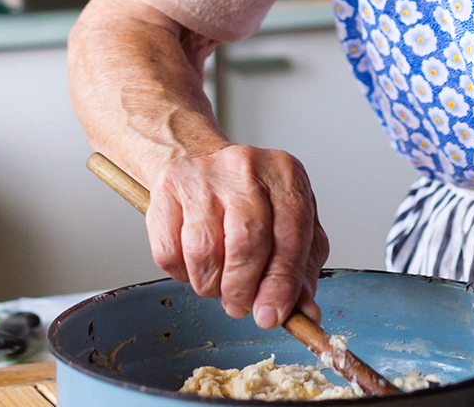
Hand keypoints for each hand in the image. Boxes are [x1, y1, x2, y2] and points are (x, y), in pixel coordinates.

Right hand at [144, 143, 329, 330]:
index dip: (282, 284)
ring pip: (204, 251)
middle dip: (243, 289)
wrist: (197, 158)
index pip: (291, 236)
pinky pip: (169, 252)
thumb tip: (306, 313)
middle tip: (241, 305)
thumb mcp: (289, 222)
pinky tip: (194, 265)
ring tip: (219, 283)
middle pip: (246, 242)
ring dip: (211, 284)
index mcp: (286, 176)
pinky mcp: (166, 189)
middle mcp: (246, 169)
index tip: (273, 315)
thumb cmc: (250, 197)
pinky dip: (182, 273)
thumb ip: (302, 268)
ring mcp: (203, 177)